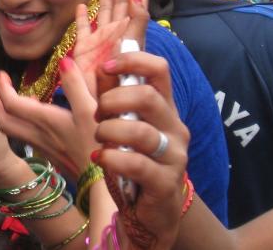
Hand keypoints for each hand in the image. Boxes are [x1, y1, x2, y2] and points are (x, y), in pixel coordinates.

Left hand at [0, 59, 99, 178]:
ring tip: (10, 98)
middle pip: (3, 120)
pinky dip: (17, 122)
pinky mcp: (48, 154)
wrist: (101, 182)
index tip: (2, 74)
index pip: (12, 103)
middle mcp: (37, 134)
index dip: (3, 88)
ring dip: (4, 113)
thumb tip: (64, 60)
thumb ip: (76, 84)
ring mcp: (41, 146)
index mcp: (45, 120)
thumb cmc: (98, 144)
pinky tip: (31, 116)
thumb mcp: (91, 110)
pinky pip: (22, 136)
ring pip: (11, 130)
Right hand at [71, 0, 149, 88]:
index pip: (135, 0)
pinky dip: (81, 17)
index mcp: (128, 30)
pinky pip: (83, 29)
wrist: (107, 110)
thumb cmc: (123, 84)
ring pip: (103, 11)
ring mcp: (99, 40)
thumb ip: (135, 23)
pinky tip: (81, 7)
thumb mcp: (132, 48)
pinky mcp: (84, 50)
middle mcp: (115, 33)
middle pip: (119, 1)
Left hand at [94, 51, 188, 249]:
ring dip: (110, 131)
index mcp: (164, 107)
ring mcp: (174, 155)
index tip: (106, 66)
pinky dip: (112, 158)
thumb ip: (112, 94)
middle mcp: (174, 127)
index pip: (159, 69)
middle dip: (112, 100)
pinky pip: (137, 164)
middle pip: (148, 96)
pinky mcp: (166, 182)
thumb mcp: (121, 123)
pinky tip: (101, 158)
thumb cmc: (134, 161)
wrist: (151, 212)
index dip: (132, 60)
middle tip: (98, 115)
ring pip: (141, 131)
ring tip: (99, 140)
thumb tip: (101, 64)